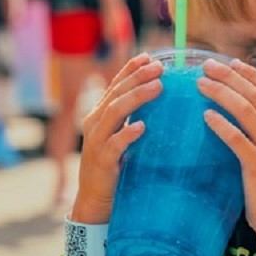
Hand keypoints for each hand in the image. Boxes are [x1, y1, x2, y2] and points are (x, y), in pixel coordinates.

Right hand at [72, 54, 163, 223]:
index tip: (149, 56)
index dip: (130, 69)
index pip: (115, 85)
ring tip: (158, 87)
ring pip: (114, 112)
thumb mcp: (120, 135)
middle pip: (116, 93)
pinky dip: (127, 133)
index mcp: (99, 114)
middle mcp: (94, 123)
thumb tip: (157, 95)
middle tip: (160, 68)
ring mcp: (96, 141)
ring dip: (137, 98)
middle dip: (138, 77)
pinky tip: (142, 126)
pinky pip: (114, 144)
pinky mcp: (102, 161)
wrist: (96, 198)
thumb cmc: (114, 165)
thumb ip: (131, 116)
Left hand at [198, 59, 255, 236]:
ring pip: (244, 108)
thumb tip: (246, 117)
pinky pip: (235, 137)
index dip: (249, 74)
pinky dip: (219, 123)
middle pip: (254, 94)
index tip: (231, 62)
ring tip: (200, 84)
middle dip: (229, 75)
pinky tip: (205, 115)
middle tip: (207, 65)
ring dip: (220, 92)